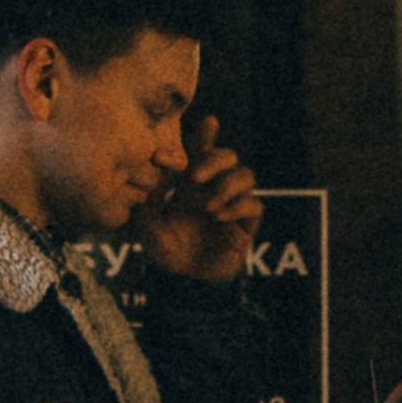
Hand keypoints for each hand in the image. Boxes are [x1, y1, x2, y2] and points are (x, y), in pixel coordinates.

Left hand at [137, 112, 262, 284]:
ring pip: (246, 176)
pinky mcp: (246, 226)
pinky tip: (220, 217)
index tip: (209, 121)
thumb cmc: (163, 248)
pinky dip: (238, 207)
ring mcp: (233, 205)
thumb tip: (153, 169)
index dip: (207, 135)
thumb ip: (149, 197)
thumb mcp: (147, 222)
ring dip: (226, 185)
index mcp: (193, 182)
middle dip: (215, 160)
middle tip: (194, 176)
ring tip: (208, 206)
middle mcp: (215, 188)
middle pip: (229, 156)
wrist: (180, 281)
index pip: (202, 151)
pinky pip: (254, 206)